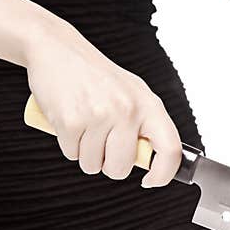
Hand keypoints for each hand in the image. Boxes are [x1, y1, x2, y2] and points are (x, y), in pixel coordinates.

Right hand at [24, 23, 181, 186]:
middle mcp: (127, 110)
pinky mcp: (71, 121)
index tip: (150, 180)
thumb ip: (146, 125)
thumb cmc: (97, 76)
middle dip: (110, 166)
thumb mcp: (133, 94)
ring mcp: (99, 115)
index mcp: (149, 105)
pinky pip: (72, 154)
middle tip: (103, 146)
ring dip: (86, 155)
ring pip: (93, 165)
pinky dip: (69, 145)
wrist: (58, 49)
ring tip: (85, 128)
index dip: (163, 174)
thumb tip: (155, 162)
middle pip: (122, 168)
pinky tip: (70, 122)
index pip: (170, 150)